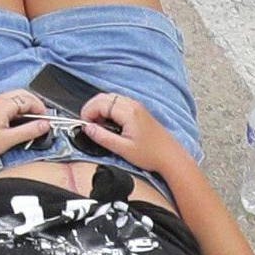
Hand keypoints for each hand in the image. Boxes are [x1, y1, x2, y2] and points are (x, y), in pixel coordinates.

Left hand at [0, 88, 56, 168]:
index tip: (47, 120)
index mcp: (2, 104)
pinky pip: (7, 104)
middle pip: (22, 95)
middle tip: (42, 119)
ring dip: (26, 107)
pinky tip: (18, 122)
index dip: (41, 109)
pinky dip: (17, 109)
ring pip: (15, 98)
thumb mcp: (9, 140)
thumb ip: (29, 131)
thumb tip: (45, 125)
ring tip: (32, 121)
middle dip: (35, 105)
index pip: (29, 100)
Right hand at [75, 92, 199, 178]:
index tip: (84, 125)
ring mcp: (137, 106)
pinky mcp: (139, 111)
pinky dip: (109, 110)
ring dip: (100, 108)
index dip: (88, 112)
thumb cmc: (150, 154)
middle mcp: (133, 105)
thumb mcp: (123, 149)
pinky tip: (109, 124)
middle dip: (91, 108)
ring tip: (97, 126)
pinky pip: (119, 103)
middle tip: (87, 125)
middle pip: (104, 97)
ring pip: (111, 99)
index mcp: (128, 112)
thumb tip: (87, 128)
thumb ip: (103, 137)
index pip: (100, 104)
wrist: (171, 157)